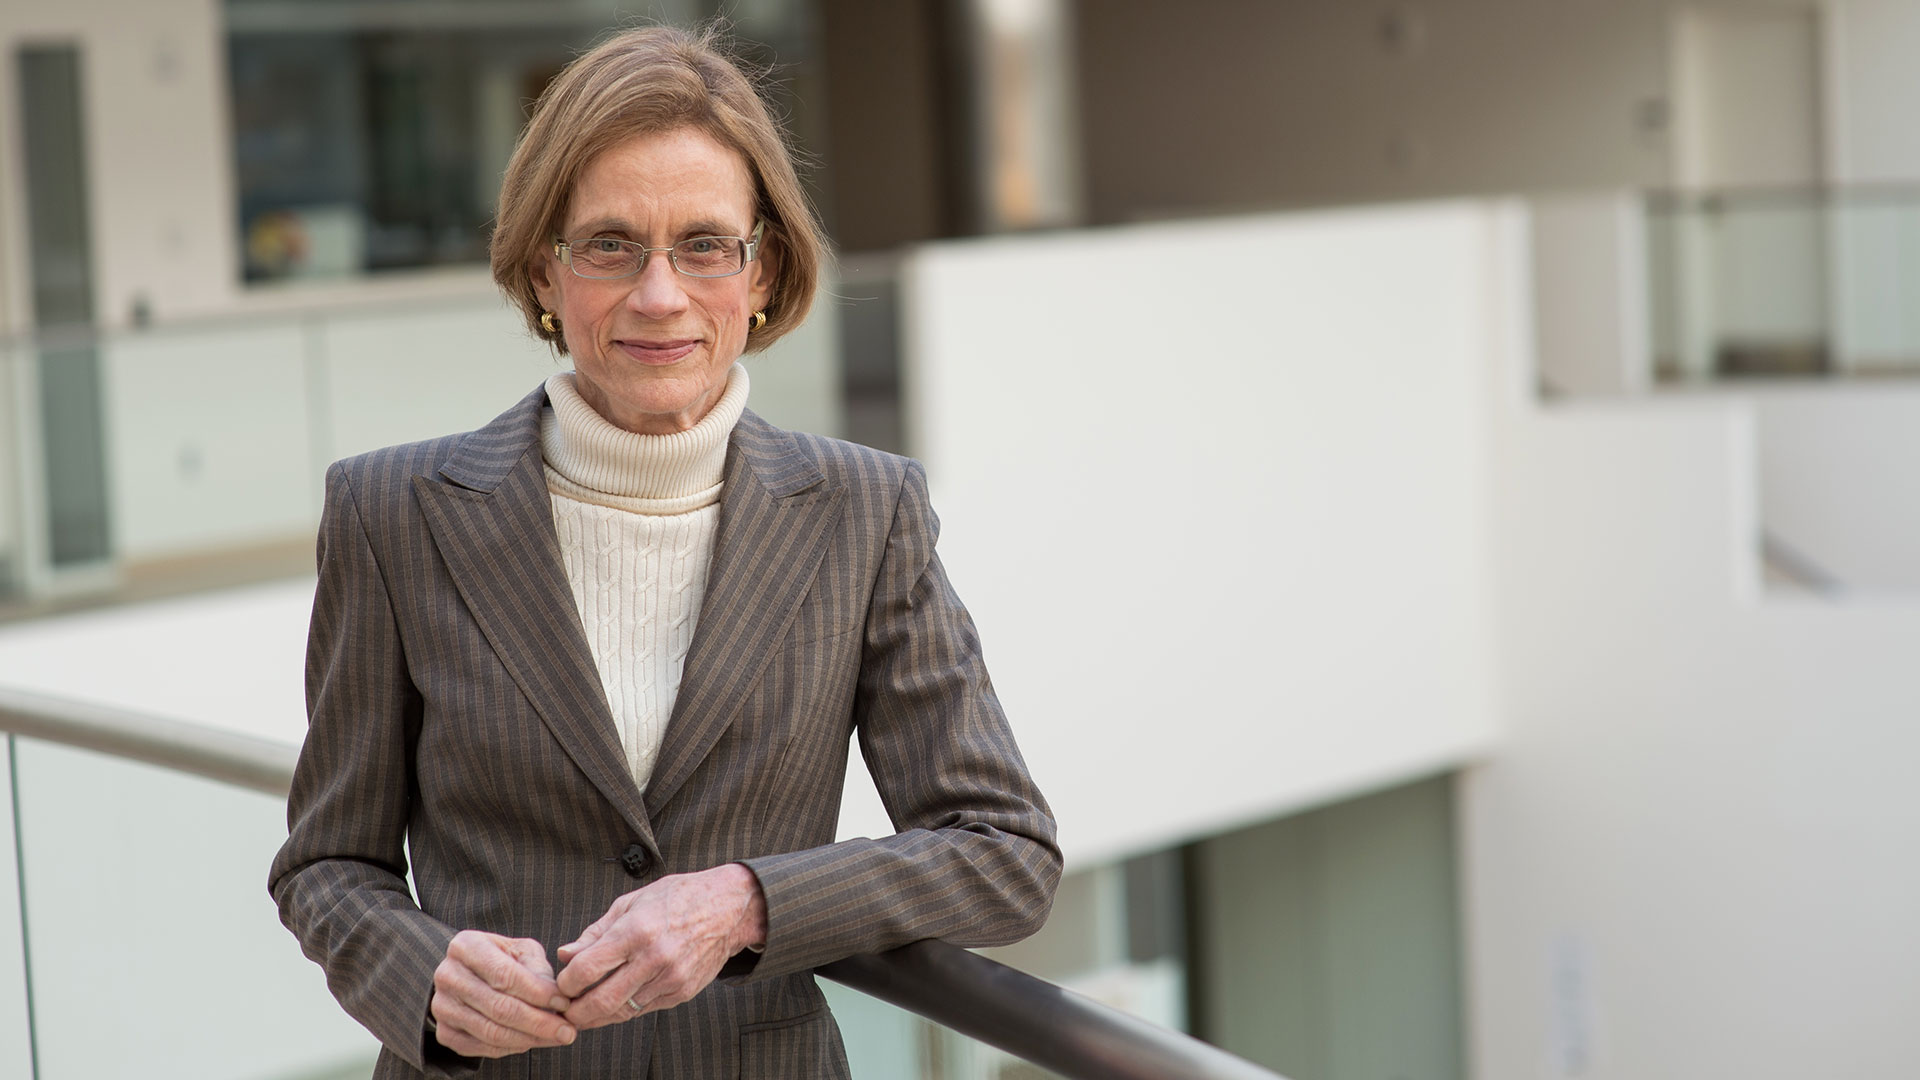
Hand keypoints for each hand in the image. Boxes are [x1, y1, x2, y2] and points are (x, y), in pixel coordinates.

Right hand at [430, 930, 576, 1057]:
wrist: (470, 974)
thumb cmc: (503, 959)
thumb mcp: (521, 951)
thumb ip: (538, 969)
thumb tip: (557, 999)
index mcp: (466, 946)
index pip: (505, 975)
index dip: (538, 992)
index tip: (564, 1003)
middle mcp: (447, 975)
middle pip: (499, 1007)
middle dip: (539, 1022)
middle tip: (567, 1031)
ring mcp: (442, 1006)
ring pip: (491, 1031)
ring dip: (529, 1038)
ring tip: (556, 1037)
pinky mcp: (444, 1032)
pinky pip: (482, 1047)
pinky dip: (512, 1048)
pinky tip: (533, 1041)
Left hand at [554, 863, 767, 1029]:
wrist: (728, 908)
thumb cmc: (678, 898)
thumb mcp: (632, 902)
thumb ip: (596, 932)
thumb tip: (565, 954)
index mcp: (636, 930)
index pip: (587, 968)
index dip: (566, 982)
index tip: (562, 983)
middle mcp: (654, 958)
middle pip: (601, 1000)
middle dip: (576, 1011)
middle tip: (566, 1009)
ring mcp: (670, 978)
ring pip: (621, 1011)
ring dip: (597, 1015)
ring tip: (585, 1009)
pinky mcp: (681, 992)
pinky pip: (643, 1010)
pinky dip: (623, 1010)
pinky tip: (614, 1002)